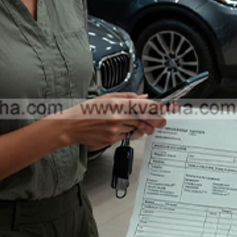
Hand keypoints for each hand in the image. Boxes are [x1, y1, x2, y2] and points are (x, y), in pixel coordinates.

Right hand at [56, 93, 173, 149]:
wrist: (71, 126)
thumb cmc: (86, 110)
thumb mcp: (107, 97)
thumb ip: (127, 97)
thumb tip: (143, 97)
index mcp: (117, 104)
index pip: (143, 106)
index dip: (157, 108)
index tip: (165, 109)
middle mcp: (118, 118)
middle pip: (144, 120)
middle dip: (155, 121)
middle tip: (161, 122)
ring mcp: (115, 130)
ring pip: (136, 128)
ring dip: (140, 126)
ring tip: (137, 123)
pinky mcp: (112, 140)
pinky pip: (126, 135)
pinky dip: (127, 131)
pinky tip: (119, 127)